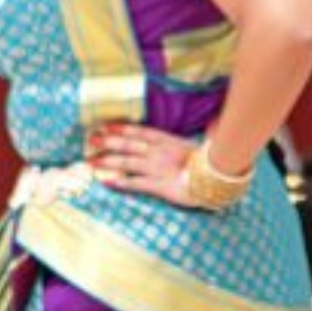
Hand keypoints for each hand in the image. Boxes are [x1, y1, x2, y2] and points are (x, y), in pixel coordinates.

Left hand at [88, 123, 202, 206]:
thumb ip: (192, 138)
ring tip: (92, 161)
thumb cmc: (212, 163)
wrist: (219, 180)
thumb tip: (206, 125)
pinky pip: (135, 183)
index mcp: (170, 141)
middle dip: (109, 142)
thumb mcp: (201, 146)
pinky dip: (120, 182)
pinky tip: (107, 181)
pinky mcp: (159, 185)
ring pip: (127, 162)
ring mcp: (158, 169)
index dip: (122, 128)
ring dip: (108, 161)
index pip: (141, 131)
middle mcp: (160, 152)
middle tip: (91, 140)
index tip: (106, 127)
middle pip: (129, 145)